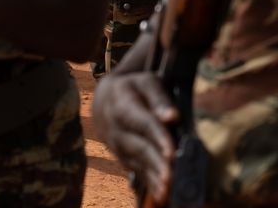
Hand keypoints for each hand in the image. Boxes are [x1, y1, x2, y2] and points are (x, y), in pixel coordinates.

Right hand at [91, 58, 178, 202]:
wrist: (104, 100)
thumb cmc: (133, 88)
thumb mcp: (145, 82)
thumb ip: (159, 98)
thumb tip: (173, 117)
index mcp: (122, 105)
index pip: (142, 122)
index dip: (157, 137)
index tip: (171, 152)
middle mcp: (117, 129)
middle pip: (138, 147)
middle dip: (155, 164)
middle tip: (171, 178)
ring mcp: (117, 146)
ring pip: (136, 163)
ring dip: (152, 178)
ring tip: (168, 191)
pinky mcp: (122, 158)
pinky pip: (135, 171)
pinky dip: (148, 183)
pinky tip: (161, 195)